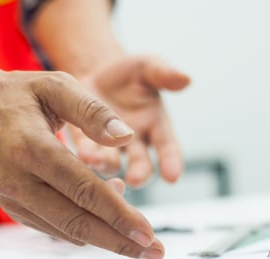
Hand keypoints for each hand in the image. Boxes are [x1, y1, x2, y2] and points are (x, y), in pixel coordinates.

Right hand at [0, 64, 163, 258]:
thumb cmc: (15, 93)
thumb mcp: (56, 85)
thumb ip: (94, 111)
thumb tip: (128, 138)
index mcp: (31, 148)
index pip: (83, 191)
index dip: (119, 215)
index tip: (149, 233)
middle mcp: (17, 179)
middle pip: (76, 222)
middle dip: (119, 241)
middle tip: (154, 251)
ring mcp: (10, 197)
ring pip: (65, 229)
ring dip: (103, 235)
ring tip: (135, 229)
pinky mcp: (10, 206)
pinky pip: (52, 227)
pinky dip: (82, 228)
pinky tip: (105, 216)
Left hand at [72, 55, 190, 186]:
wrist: (97, 74)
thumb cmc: (130, 74)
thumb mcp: (147, 67)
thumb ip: (163, 74)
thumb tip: (186, 79)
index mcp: (156, 126)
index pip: (167, 147)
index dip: (171, 162)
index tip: (173, 177)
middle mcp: (135, 143)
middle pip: (141, 164)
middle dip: (139, 172)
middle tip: (135, 180)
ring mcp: (109, 146)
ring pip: (112, 163)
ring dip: (106, 164)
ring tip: (100, 162)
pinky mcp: (85, 141)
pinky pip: (86, 152)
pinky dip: (85, 154)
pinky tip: (82, 154)